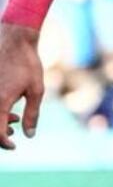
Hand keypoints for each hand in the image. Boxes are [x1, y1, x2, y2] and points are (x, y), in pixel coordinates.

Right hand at [0, 26, 40, 148]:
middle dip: (0, 134)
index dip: (4, 143)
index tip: (14, 146)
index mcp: (0, 101)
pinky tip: (10, 109)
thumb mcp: (36, 90)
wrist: (15, 39)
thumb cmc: (28, 64)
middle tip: (14, 134)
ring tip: (16, 120)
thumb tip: (29, 135)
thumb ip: (32, 114)